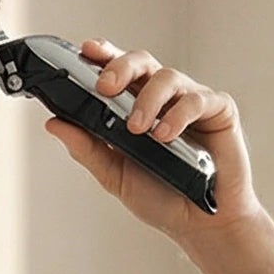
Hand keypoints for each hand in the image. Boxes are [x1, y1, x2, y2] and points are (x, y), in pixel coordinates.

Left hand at [41, 37, 263, 238]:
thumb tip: (54, 124)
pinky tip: (166, 135)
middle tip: (105, 87)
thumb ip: (87, 148)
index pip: (117, 70)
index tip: (86, 50)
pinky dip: (179, 116)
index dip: (102, 55)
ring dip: (147, 100)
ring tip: (137, 129)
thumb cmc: (160, 196)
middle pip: (141, 61)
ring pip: (168, 77)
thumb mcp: (114, 174)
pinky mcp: (219, 111)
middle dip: (120, 67)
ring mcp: (191, 100)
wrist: (198, 223)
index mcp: (134, 104)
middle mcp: (162, 97)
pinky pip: (198, 100)